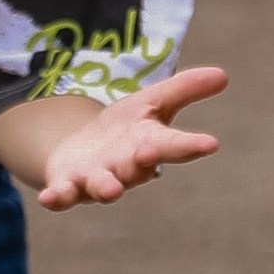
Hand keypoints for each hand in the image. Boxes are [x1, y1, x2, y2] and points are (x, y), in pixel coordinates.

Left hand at [19, 64, 227, 210]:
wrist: (82, 150)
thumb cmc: (126, 129)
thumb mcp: (152, 102)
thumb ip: (183, 90)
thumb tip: (223, 75)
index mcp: (150, 145)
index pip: (174, 145)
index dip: (191, 145)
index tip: (211, 143)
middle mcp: (126, 168)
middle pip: (139, 168)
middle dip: (143, 163)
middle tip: (148, 156)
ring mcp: (97, 179)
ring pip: (103, 186)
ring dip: (106, 188)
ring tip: (110, 190)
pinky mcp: (68, 185)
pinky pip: (63, 195)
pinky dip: (58, 198)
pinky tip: (50, 199)